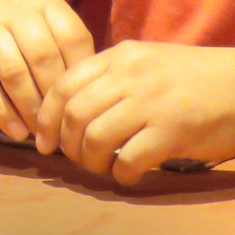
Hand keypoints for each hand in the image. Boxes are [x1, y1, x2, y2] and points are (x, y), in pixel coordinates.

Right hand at [0, 0, 93, 140]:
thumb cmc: (12, 21)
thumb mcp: (41, 20)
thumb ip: (64, 48)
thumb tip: (88, 98)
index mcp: (43, 1)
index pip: (73, 38)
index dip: (80, 75)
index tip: (82, 102)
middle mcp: (12, 7)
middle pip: (42, 58)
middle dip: (54, 97)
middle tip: (61, 125)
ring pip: (13, 72)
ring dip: (29, 109)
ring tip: (39, 131)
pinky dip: (2, 112)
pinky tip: (15, 130)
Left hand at [33, 42, 234, 184]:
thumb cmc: (191, 78)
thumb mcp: (143, 63)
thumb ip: (109, 79)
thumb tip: (69, 110)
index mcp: (117, 57)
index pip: (63, 85)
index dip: (46, 117)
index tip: (44, 140)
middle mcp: (129, 76)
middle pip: (75, 114)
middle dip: (66, 144)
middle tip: (74, 159)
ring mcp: (150, 103)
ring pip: (96, 137)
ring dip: (91, 162)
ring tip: (101, 168)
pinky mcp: (173, 131)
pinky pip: (130, 159)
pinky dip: (122, 174)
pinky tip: (128, 176)